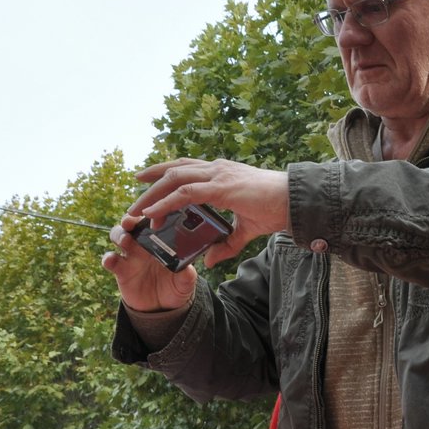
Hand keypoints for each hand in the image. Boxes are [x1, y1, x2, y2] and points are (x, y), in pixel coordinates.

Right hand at [103, 222, 198, 312]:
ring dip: (119, 235)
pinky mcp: (121, 270)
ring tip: (124, 240)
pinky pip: (110, 260)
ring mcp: (130, 255)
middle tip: (131, 221)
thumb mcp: (185, 282)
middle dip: (129, 219)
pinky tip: (110, 260)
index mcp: (161, 240)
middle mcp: (143, 244)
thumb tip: (187, 270)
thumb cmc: (175, 286)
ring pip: (118, 236)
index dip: (150, 214)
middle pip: (131, 223)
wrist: (161, 306)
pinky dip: (108, 258)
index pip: (153, 221)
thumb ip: (186, 276)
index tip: (152, 212)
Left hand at [127, 158, 290, 264]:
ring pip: (174, 178)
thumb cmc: (275, 210)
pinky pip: (186, 193)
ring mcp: (218, 175)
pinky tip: (153, 214)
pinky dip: (166, 203)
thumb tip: (209, 260)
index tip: (143, 180)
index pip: (186, 167)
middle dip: (150, 183)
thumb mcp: (245, 229)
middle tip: (133, 200)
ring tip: (137, 211)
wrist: (295, 202)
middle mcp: (216, 169)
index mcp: (221, 173)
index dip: (163, 172)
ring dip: (152, 195)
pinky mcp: (221, 187)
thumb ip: (227, 244)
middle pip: (174, 170)